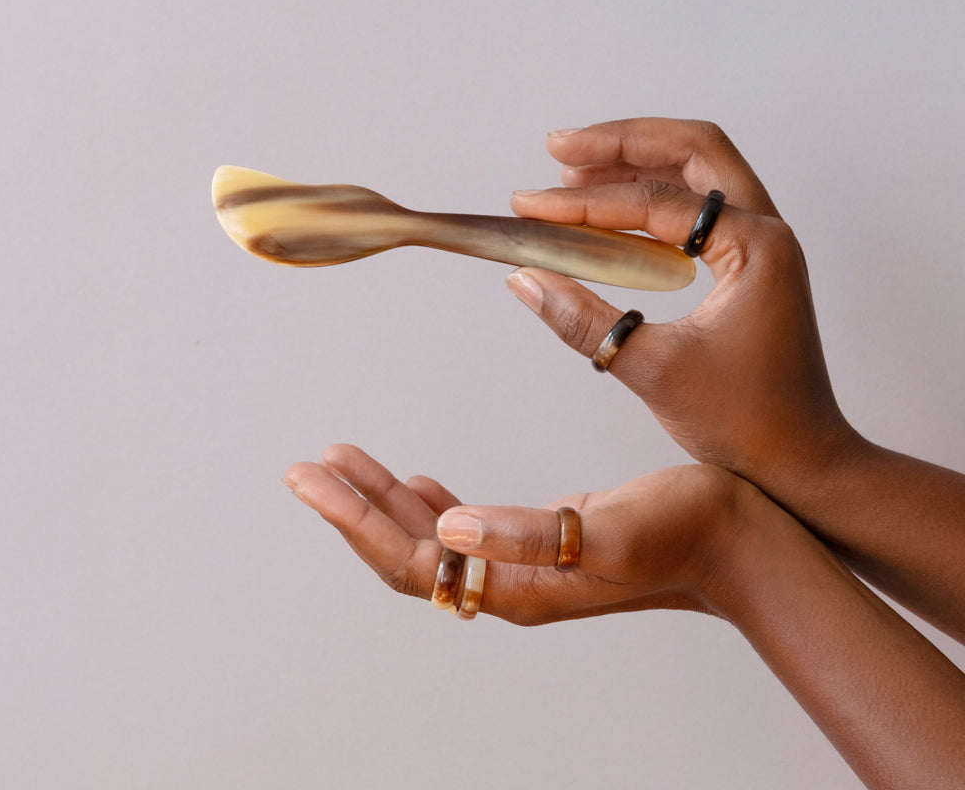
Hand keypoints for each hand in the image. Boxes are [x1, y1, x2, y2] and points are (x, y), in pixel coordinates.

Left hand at [284, 444, 742, 625]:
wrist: (740, 538)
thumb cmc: (684, 530)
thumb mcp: (606, 530)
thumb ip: (526, 534)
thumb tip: (450, 527)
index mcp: (517, 586)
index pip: (412, 563)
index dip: (355, 522)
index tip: (310, 478)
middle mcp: (512, 582)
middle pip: (410, 552)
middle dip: (354, 508)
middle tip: (307, 467)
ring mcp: (526, 563)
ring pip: (435, 538)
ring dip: (387, 499)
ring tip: (345, 461)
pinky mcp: (545, 539)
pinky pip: (470, 526)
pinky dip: (433, 501)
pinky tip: (420, 482)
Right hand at [508, 118, 856, 483]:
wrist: (801, 463)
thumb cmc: (745, 423)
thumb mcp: (652, 369)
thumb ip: (582, 320)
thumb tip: (523, 279)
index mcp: (756, 247)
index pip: (655, 203)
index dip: (584, 203)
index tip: (529, 207)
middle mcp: (765, 230)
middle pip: (692, 150)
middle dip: (621, 142)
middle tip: (559, 147)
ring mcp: (759, 244)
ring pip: (696, 171)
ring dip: (635, 162)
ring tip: (573, 171)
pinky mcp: (746, 263)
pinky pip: (695, 208)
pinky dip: (650, 198)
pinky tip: (609, 212)